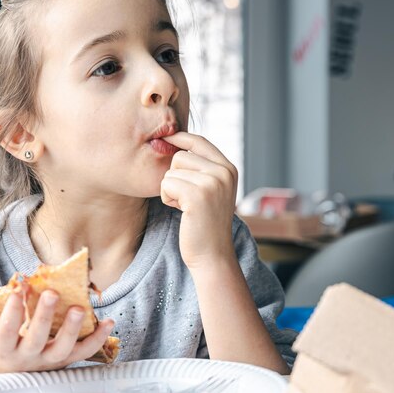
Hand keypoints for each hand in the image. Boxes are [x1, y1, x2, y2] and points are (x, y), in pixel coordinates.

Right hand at [0, 284, 114, 374]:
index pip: (6, 333)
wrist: (8, 378)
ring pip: (63, 350)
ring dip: (73, 329)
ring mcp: (49, 361)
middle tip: (51, 293)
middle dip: (44, 316)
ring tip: (79, 308)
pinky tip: (108, 321)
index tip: (18, 289)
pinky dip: (98, 338)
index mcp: (2, 350)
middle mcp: (27, 358)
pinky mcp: (66, 361)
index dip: (12, 313)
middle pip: (37, 340)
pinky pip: (85, 353)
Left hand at [160, 132, 237, 271]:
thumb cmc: (205, 223)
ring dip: (170, 189)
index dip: (179, 138)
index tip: (164, 138)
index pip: (199, 140)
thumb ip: (202, 168)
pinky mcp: (198, 195)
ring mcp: (212, 182)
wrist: (212, 254)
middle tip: (186, 198)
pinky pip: (166, 184)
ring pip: (171, 170)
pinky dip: (167, 198)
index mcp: (228, 168)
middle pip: (180, 155)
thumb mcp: (211, 190)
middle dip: (174, 176)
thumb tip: (174, 143)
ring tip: (186, 206)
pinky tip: (181, 211)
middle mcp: (223, 172)